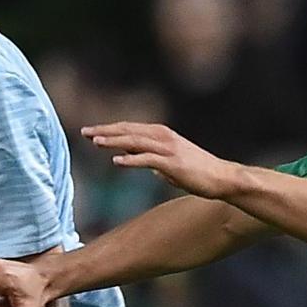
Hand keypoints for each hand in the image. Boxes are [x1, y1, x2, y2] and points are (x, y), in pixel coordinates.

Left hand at [80, 121, 242, 199]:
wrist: (222, 178)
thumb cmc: (199, 173)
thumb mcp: (172, 164)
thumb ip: (156, 161)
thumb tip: (143, 164)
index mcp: (162, 135)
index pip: (130, 128)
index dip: (110, 129)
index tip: (92, 131)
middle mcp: (163, 137)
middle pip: (128, 130)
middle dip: (105, 131)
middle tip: (84, 131)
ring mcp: (168, 149)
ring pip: (135, 141)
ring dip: (113, 141)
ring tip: (94, 142)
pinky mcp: (172, 163)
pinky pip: (147, 160)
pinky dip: (131, 159)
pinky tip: (116, 161)